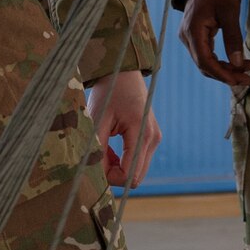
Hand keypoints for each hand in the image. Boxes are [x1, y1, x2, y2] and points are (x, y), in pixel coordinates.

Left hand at [88, 71, 161, 188]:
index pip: (129, 174)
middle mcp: (153, 139)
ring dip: (118, 167)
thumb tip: (96, 174)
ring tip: (104, 148)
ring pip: (137, 171)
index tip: (95, 164)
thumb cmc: (109, 92)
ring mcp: (154, 139)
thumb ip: (98, 149)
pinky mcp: (151, 138)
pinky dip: (123, 160)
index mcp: (142, 133)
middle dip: (114, 173)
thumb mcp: (98, 119)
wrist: (123, 72)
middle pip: (135, 177)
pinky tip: (111, 147)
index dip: (110, 177)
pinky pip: (138, 161)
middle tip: (98, 156)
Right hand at [179, 0, 249, 87]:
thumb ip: (233, 37)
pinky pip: (206, 55)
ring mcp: (189, 37)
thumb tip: (238, 63)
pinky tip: (236, 63)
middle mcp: (187, 37)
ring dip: (225, 69)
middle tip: (248, 78)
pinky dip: (220, 62)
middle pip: (204, 65)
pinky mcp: (194, 37)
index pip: (205, 61)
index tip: (238, 80)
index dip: (221, 74)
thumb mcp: (230, 12)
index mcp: (193, 31)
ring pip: (205, 62)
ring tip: (246, 70)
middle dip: (226, 74)